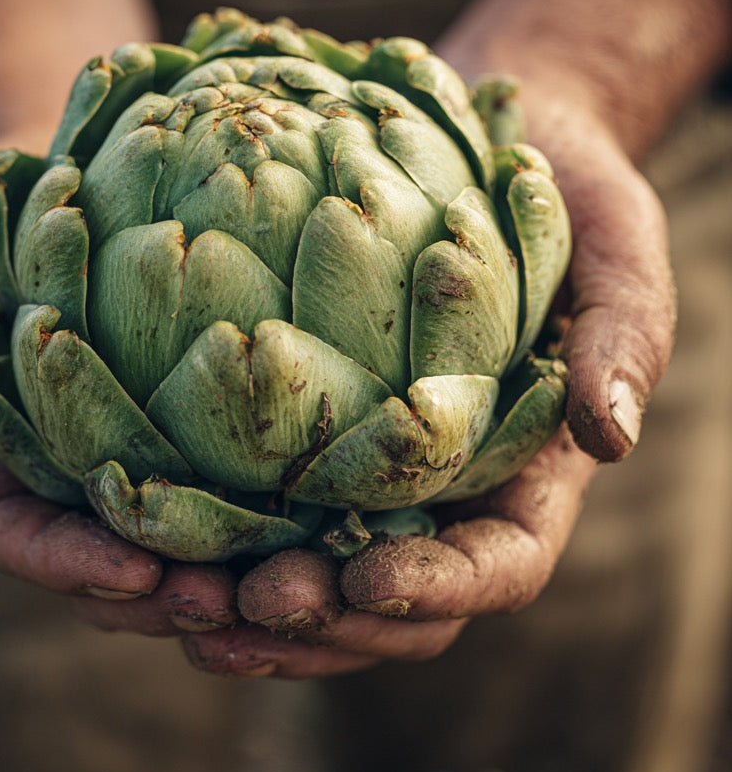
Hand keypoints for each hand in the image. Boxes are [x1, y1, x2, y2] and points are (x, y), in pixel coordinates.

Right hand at [0, 135, 237, 635]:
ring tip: (284, 573)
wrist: (63, 167)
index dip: (70, 562)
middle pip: (105, 556)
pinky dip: (259, 502)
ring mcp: (131, 440)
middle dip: (161, 592)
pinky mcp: (191, 413)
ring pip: (173, 534)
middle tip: (230, 601)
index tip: (139, 574)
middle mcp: (64, 461)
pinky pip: (222, 473)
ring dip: (223, 566)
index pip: (20, 533)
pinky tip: (312, 506)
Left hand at [180, 94, 670, 677]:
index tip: (367, 579)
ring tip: (173, 595)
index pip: (495, 564)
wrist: (481, 149)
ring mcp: (367, 470)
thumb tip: (614, 435)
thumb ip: (624, 336)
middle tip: (239, 605)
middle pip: (391, 606)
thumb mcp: (613, 246)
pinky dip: (208, 537)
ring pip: (315, 578)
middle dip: (322, 622)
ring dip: (247, 606)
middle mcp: (440, 489)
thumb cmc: (560, 195)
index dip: (438, 588)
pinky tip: (146, 533)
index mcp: (523, 470)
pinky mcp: (302, 438)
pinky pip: (256, 512)